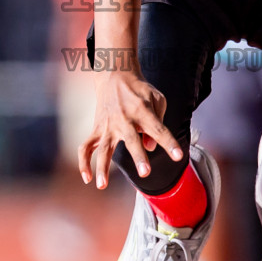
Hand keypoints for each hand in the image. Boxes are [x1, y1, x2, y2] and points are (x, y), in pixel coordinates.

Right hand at [78, 69, 182, 188]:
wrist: (115, 75)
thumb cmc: (140, 90)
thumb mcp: (157, 99)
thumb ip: (157, 124)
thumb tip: (151, 147)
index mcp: (143, 110)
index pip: (158, 129)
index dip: (168, 143)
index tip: (178, 156)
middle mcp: (124, 119)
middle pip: (132, 140)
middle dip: (139, 156)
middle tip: (145, 173)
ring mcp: (108, 125)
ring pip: (103, 148)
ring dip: (102, 167)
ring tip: (101, 185)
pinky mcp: (97, 129)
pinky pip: (86, 147)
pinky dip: (83, 162)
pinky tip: (87, 178)